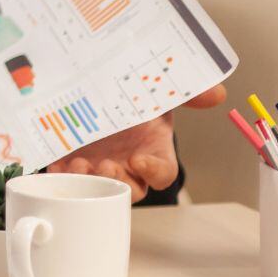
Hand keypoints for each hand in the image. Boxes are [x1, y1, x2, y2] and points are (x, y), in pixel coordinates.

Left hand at [49, 84, 225, 200]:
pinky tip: (59, 166)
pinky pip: (67, 178)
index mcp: (154, 152)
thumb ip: (187, 94)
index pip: (162, 174)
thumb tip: (218, 93)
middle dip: (118, 182)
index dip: (152, 171)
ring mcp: (99, 166)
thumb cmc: (133, 96)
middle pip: (129, 189)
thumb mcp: (158, 92)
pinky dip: (63, 175)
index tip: (138, 159)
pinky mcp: (71, 162)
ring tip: (80, 164)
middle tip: (105, 165)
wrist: (96, 87)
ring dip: (90, 181)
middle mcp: (128, 166)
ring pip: (98, 189)